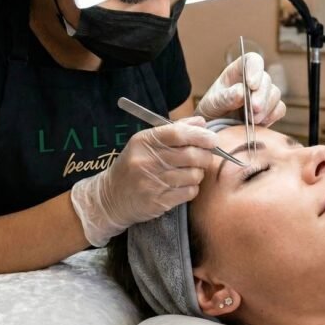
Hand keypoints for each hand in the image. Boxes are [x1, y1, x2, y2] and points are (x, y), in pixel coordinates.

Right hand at [70, 116, 215, 246]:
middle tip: (205, 157)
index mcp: (143, 141)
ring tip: (189, 173)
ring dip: (198, 174)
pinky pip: (189, 192)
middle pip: (190, 155)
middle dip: (205, 156)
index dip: (200, 135)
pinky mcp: (157, 202)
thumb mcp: (146, 143)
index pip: (178, 134)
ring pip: (193, 175)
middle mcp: (146, 161)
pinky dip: (192, 188)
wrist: (111, 197)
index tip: (213, 139)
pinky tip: (183, 186)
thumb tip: (201, 122)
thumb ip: (174, 130)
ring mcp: (151, 183)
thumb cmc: (134, 166)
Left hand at [194, 52, 285, 125]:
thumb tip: (242, 92)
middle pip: (266, 79)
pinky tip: (261, 123)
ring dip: (266, 107)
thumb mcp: (213, 103)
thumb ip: (226, 97)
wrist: (215, 127)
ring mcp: (263, 94)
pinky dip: (272, 115)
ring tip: (252, 120)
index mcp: (237, 71)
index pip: (252, 60)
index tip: (252, 85)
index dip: (255, 69)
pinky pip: (279, 108)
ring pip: (275, 94)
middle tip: (254, 108)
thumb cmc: (212, 110)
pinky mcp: (270, 110)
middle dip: (261, 95)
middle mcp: (253, 80)